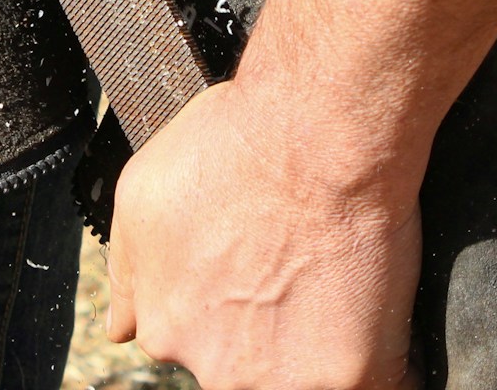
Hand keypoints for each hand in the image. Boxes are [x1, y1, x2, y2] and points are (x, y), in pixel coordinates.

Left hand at [105, 72, 423, 389]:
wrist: (314, 132)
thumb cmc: (231, 147)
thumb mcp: (142, 197)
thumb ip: (128, 275)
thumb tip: (119, 329)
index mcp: (167, 329)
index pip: (198, 347)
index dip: (230, 313)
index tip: (254, 282)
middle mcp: (218, 369)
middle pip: (246, 370)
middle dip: (270, 334)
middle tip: (297, 273)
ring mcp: (285, 380)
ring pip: (301, 380)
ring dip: (318, 351)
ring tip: (335, 284)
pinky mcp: (351, 377)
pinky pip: (374, 384)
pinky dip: (378, 360)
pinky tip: (374, 313)